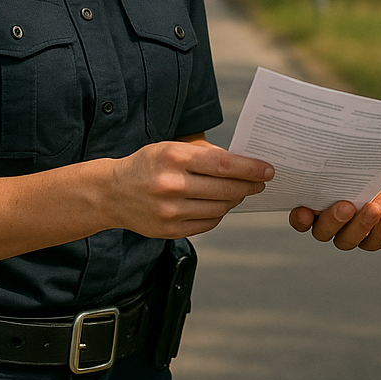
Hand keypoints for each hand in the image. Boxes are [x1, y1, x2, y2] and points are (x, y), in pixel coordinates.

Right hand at [109, 138, 272, 238]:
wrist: (112, 193)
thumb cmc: (148, 165)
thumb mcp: (171, 148)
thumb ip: (205, 154)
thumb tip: (242, 164)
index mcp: (173, 158)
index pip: (223, 164)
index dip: (250, 168)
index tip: (268, 170)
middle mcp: (171, 185)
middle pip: (225, 189)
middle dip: (249, 186)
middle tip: (261, 183)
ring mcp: (169, 211)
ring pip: (219, 209)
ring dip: (234, 200)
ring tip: (239, 192)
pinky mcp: (169, 230)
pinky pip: (207, 224)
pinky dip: (218, 214)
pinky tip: (219, 205)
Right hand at [288, 155, 380, 249]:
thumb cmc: (374, 157)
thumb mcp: (357, 152)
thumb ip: (341, 154)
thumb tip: (329, 141)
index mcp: (320, 201)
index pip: (301, 217)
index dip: (300, 218)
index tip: (304, 209)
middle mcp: (335, 220)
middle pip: (322, 232)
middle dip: (332, 221)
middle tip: (346, 205)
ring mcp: (356, 231)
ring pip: (347, 240)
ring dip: (359, 227)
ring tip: (374, 208)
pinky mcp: (380, 236)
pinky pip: (376, 242)